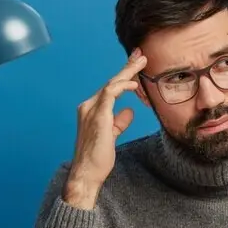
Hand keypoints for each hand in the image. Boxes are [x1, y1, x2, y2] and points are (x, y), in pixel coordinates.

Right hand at [62, 50, 145, 209]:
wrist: (86, 173)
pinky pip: (109, 94)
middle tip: (141, 54)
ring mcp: (91, 110)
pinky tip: (133, 83)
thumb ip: (118, 122)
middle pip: (111, 82)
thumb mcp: (111, 135)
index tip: (136, 64)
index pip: (110, 87)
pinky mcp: (97, 116)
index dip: (124, 75)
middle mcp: (88, 106)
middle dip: (127, 67)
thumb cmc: (98, 157)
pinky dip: (122, 86)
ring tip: (141, 62)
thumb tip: (128, 111)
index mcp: (91, 109)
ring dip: (127, 72)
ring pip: (111, 84)